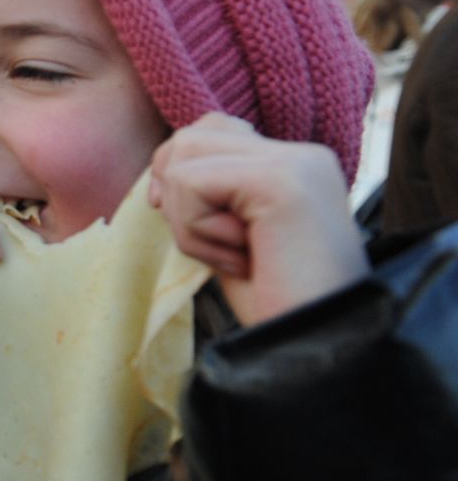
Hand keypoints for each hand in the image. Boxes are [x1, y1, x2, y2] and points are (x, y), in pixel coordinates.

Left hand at [148, 112, 367, 327]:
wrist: (320, 350)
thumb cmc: (277, 306)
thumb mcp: (233, 240)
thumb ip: (209, 198)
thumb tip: (160, 176)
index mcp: (295, 166)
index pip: (210, 131)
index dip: (178, 176)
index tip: (189, 226)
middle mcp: (302, 155)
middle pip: (190, 136)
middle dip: (178, 199)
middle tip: (222, 248)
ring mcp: (297, 163)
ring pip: (183, 155)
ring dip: (187, 219)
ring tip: (236, 255)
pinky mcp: (282, 181)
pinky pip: (190, 182)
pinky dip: (195, 231)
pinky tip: (241, 259)